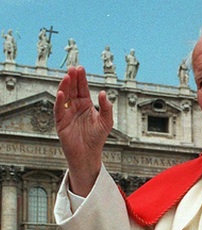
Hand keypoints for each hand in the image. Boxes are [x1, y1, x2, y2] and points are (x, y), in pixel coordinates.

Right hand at [54, 66, 112, 196]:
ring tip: (68, 76)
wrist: (89, 154)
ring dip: (65, 86)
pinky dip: (59, 101)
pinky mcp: (61, 122)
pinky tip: (61, 92)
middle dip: (73, 79)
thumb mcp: (106, 121)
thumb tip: (103, 93)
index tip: (80, 68)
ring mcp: (67, 113)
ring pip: (64, 96)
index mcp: (86, 105)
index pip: (83, 88)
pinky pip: (59, 109)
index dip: (82, 79)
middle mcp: (75, 107)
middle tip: (73, 68)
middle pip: (73, 89)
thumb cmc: (98, 138)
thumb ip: (106, 107)